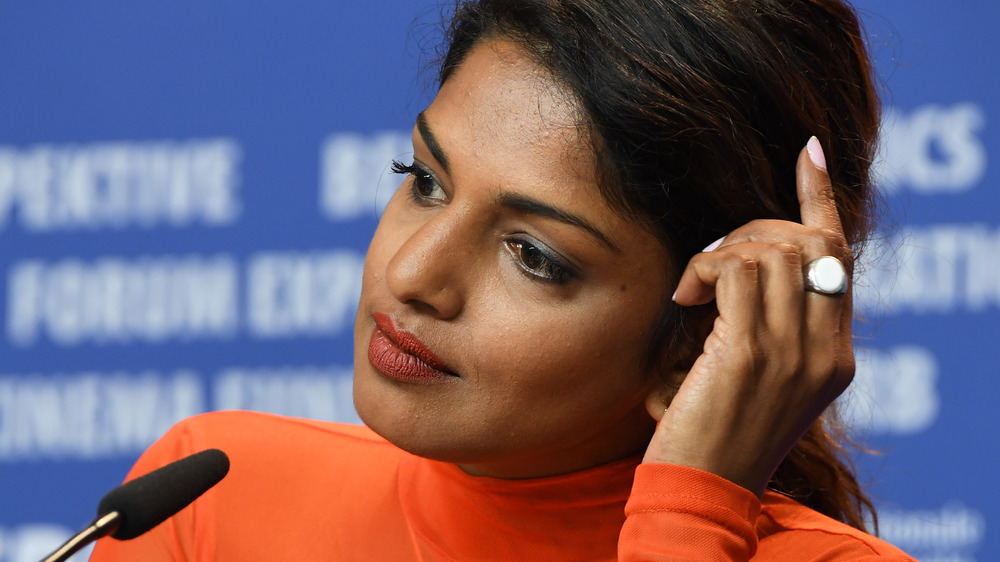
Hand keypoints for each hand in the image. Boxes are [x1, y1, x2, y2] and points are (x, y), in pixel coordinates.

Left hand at [643, 137, 854, 496]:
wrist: (702, 491)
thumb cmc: (715, 434)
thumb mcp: (758, 377)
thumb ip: (769, 326)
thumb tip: (741, 268)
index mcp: (834, 357)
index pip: (838, 258)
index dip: (820, 199)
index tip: (807, 152)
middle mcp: (825, 352)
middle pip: (808, 242)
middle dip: (751, 228)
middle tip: (710, 260)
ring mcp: (794, 353)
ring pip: (772, 249)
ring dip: (722, 252)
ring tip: (693, 287)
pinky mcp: (750, 354)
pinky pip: (736, 271)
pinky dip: (703, 270)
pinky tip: (684, 297)